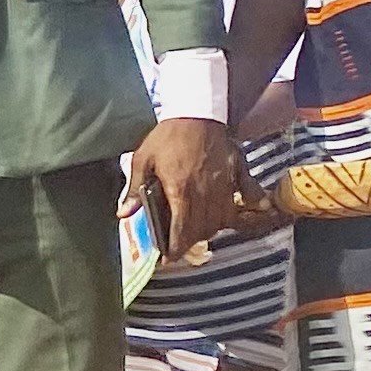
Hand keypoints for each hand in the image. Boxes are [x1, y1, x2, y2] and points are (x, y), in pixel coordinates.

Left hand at [126, 118, 232, 261]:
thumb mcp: (143, 160)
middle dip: (190, 241)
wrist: (198, 113)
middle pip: (203, 229)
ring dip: (210, 230)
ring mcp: (225, 185)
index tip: (169, 258)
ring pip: (223, 220)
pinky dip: (241, 212)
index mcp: (181, 190)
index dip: (176, 248)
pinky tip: (233, 215)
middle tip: (179, 243)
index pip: (182, 229)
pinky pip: (246, 200)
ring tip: (196, 231)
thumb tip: (124, 214)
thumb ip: (135, 189)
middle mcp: (206, 192)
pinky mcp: (238, 175)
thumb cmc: (168, 136)